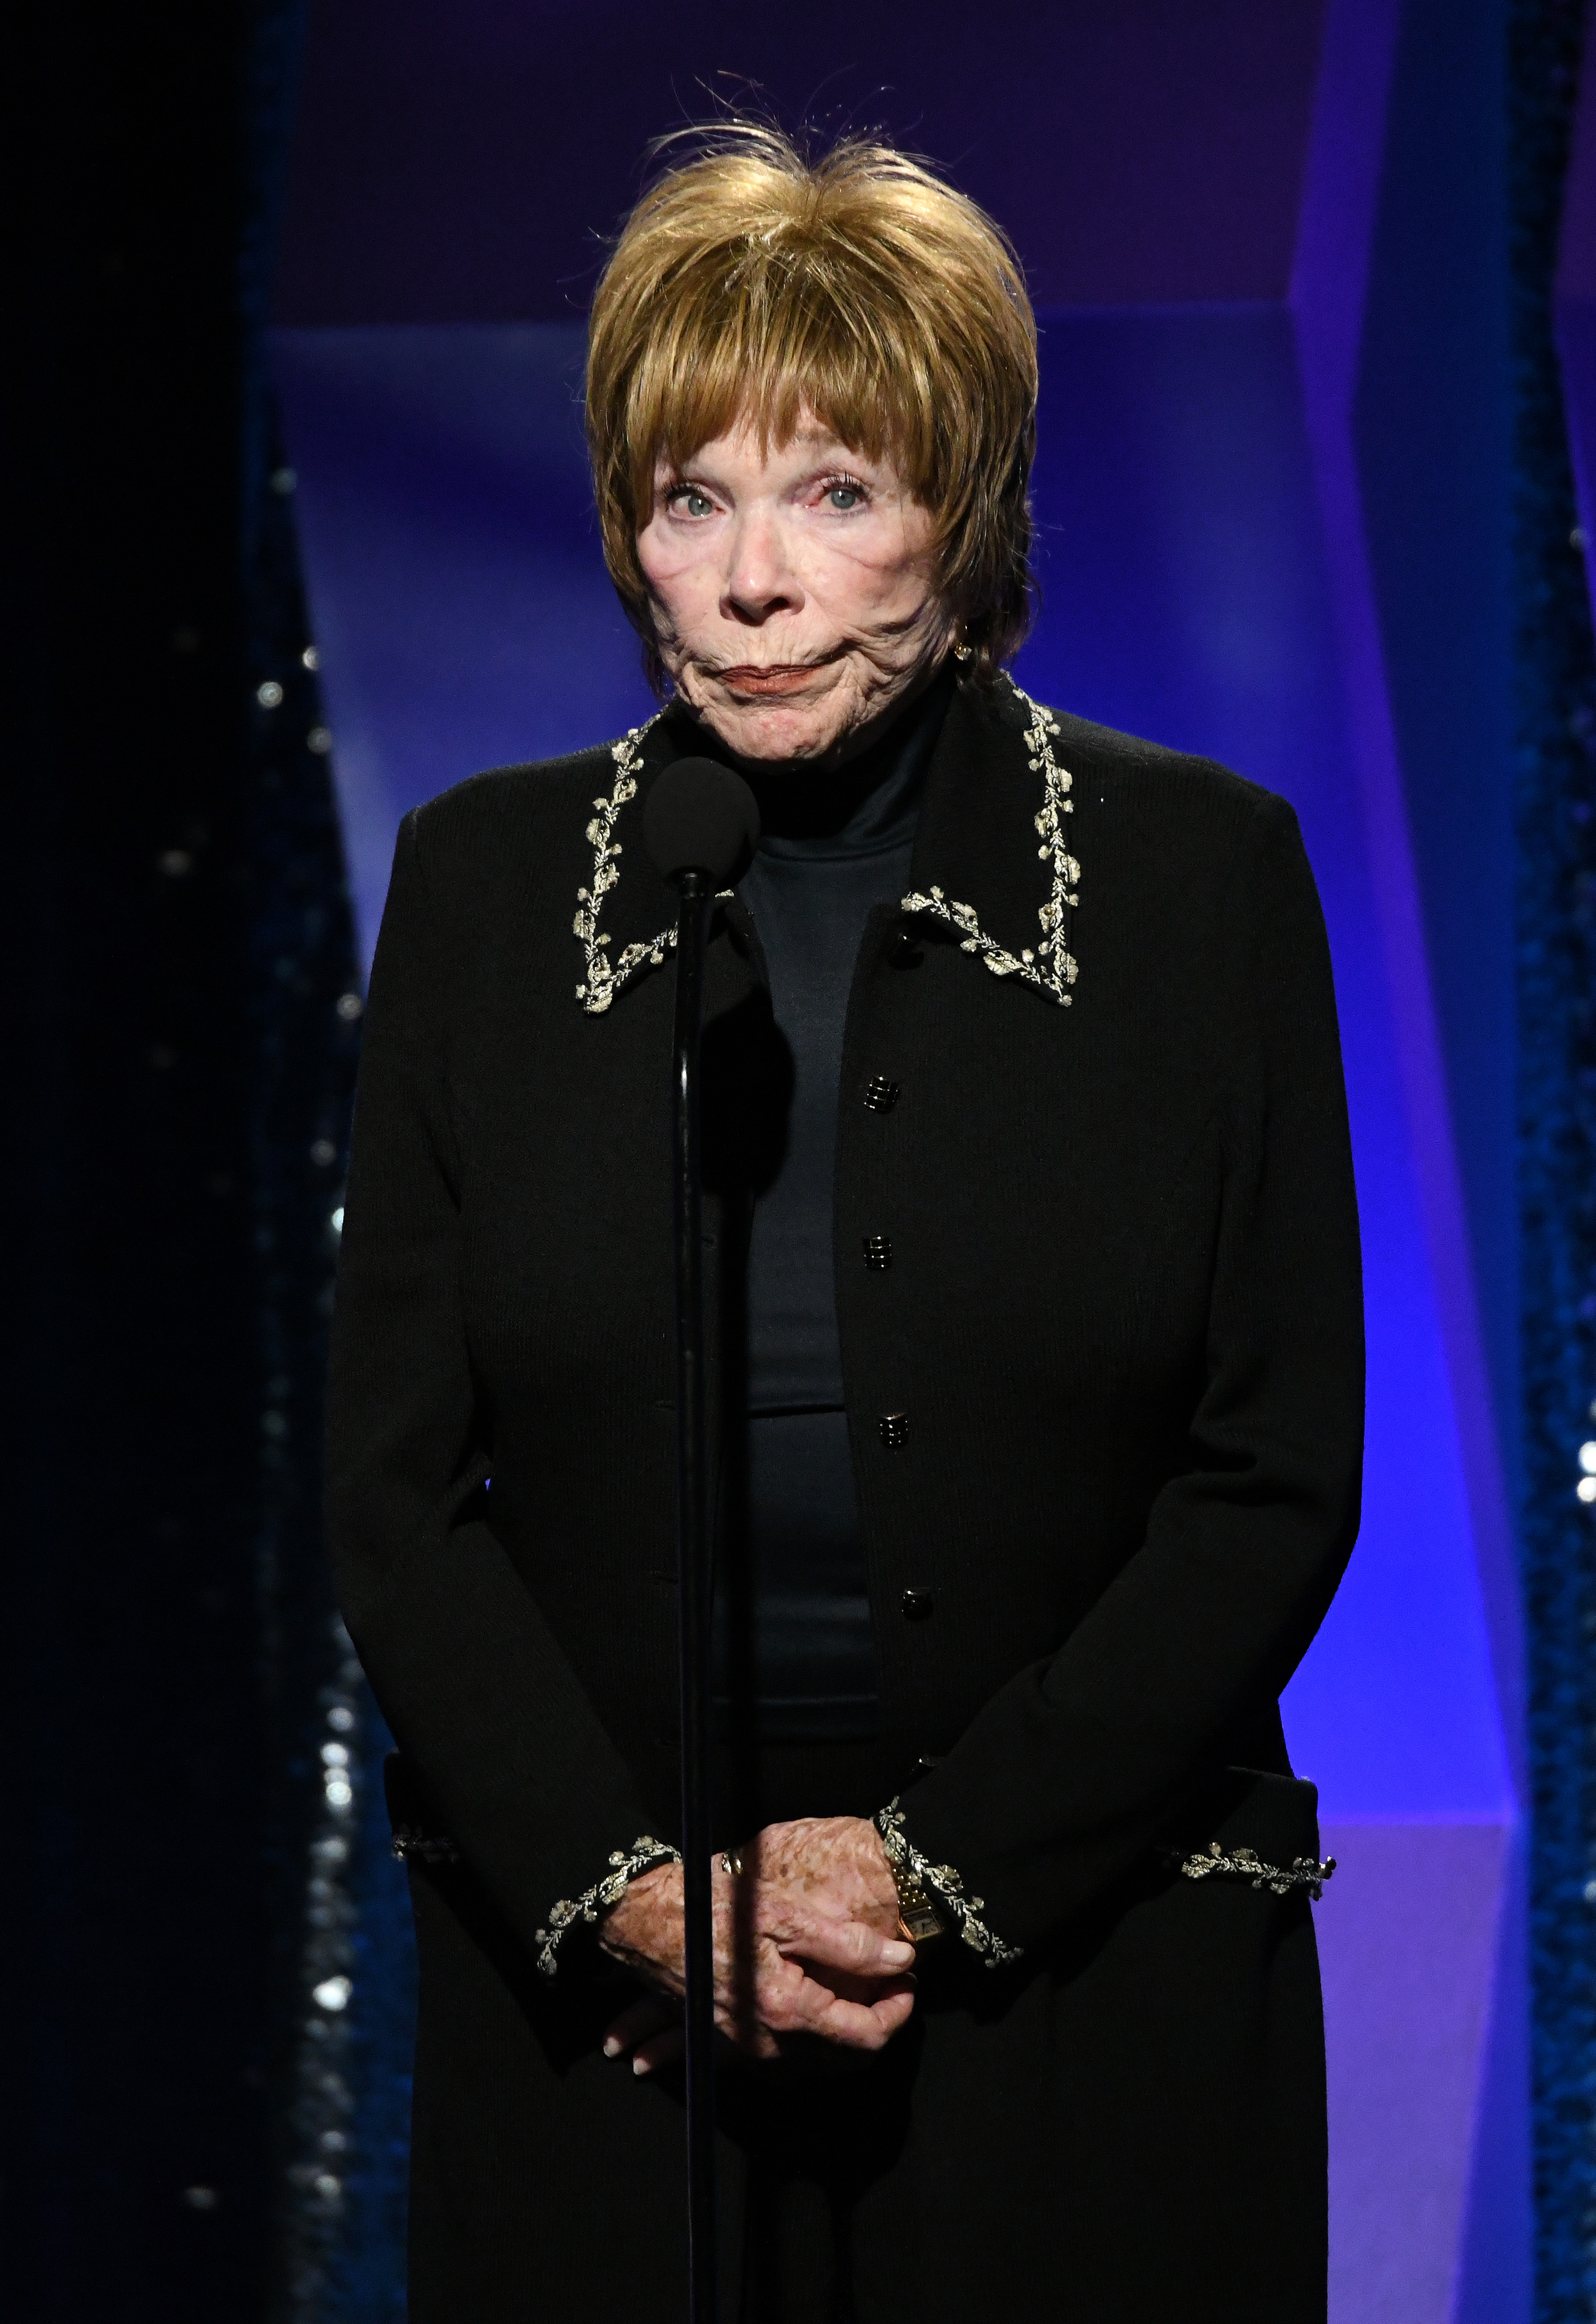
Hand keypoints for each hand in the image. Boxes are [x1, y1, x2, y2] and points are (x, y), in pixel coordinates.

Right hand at [598, 1814, 913, 2071]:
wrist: (645, 1922)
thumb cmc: (715, 1909)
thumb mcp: (788, 1915)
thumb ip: (849, 1945)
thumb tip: (901, 1960)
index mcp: (788, 2013)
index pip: (866, 2036)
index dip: (898, 2010)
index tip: (908, 1980)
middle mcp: (767, 2046)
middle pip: (844, 2059)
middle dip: (875, 2026)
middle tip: (890, 1986)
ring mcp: (744, 2051)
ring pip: (813, 2064)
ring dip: (842, 2039)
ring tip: (857, 1996)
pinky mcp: (725, 2046)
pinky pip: (778, 2061)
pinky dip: (805, 2047)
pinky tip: (812, 2019)